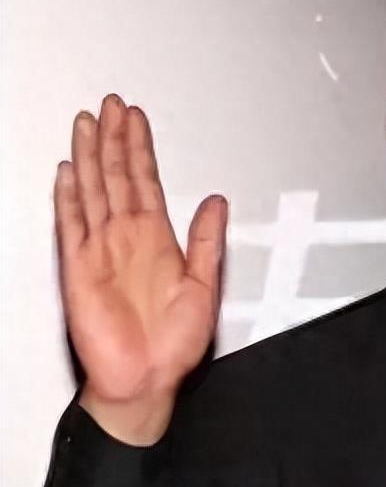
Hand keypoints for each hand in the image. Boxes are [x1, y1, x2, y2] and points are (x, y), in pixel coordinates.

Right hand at [54, 94, 226, 444]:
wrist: (146, 380)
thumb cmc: (171, 344)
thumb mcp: (205, 285)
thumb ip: (207, 240)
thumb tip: (217, 202)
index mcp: (157, 241)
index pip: (146, 183)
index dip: (141, 150)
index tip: (136, 120)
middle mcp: (127, 240)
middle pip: (117, 177)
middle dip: (113, 140)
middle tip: (111, 105)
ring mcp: (100, 251)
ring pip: (94, 192)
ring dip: (91, 157)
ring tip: (87, 123)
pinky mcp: (80, 270)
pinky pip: (72, 227)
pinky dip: (70, 198)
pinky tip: (68, 173)